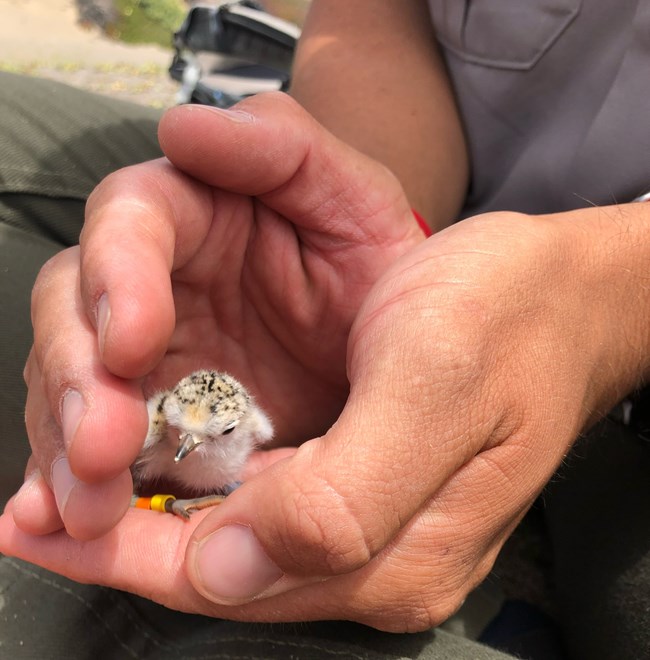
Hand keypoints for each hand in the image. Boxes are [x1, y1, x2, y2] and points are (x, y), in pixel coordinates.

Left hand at [3, 208, 639, 629]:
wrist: (560, 294)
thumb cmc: (508, 319)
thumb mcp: (436, 387)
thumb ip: (345, 497)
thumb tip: (225, 567)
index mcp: (398, 550)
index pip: (229, 582)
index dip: (127, 556)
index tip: (42, 523)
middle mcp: (373, 550)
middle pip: (216, 571)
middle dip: (121, 535)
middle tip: (40, 502)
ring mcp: (366, 519)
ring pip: (223, 540)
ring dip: (144, 511)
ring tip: (73, 476)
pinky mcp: (359, 479)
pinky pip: (249, 504)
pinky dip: (186, 487)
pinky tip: (146, 459)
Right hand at [9, 93, 424, 539]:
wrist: (416, 339)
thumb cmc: (387, 262)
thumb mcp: (354, 198)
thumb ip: (285, 152)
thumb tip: (182, 127)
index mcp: (199, 215)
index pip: (128, 226)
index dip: (117, 279)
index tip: (131, 342)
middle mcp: (163, 286)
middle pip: (77, 318)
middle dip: (76, 383)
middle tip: (99, 450)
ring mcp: (160, 361)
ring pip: (78, 394)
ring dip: (68, 452)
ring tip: (83, 508)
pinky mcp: (169, 424)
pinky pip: (110, 456)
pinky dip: (79, 490)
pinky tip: (62, 526)